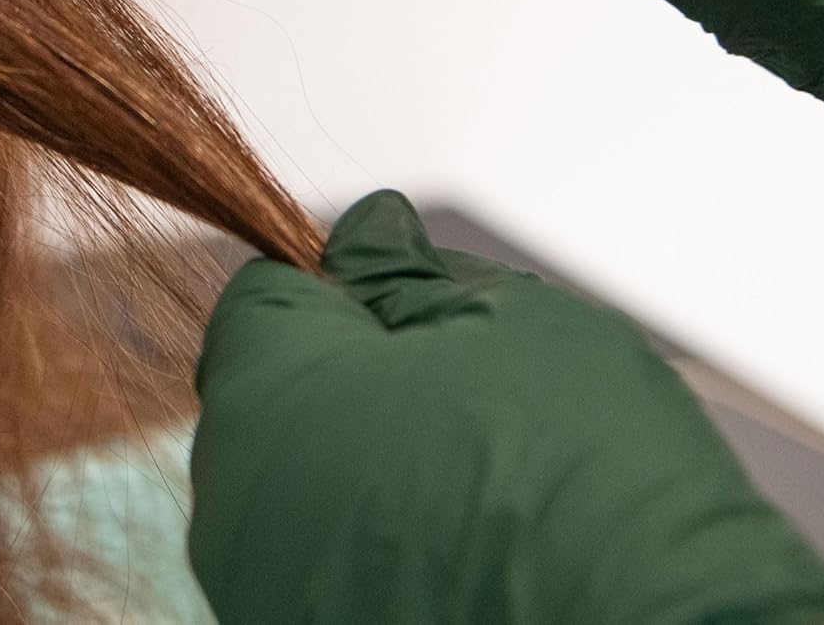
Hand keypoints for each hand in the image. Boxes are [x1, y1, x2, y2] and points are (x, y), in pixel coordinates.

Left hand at [187, 189, 823, 624]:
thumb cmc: (583, 481)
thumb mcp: (507, 319)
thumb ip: (412, 269)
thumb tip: (369, 234)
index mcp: (270, 400)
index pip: (265, 296)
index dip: (346, 280)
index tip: (408, 289)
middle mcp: (239, 513)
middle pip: (282, 393)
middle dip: (363, 368)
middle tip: (470, 377)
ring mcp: (271, 594)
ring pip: (311, 484)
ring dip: (378, 455)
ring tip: (487, 467)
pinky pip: (337, 560)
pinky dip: (391, 536)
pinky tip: (476, 537)